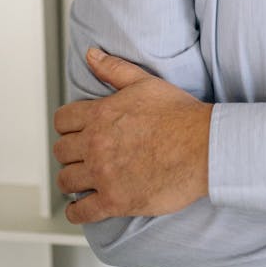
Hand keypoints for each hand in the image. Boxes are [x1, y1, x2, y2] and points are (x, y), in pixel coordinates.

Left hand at [53, 48, 211, 224]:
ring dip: (72, 179)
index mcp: (101, 115)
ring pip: (66, 180)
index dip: (68, 126)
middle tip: (82, 154)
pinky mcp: (114, 201)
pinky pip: (81, 211)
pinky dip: (77, 211)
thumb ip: (114, 69)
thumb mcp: (145, 83)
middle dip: (70, 152)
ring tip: (83, 178)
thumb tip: (91, 55)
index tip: (76, 132)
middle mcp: (96, 145)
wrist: (203, 147)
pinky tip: (82, 206)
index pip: (63, 121)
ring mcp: (103, 174)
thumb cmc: (180, 115)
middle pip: (61, 151)